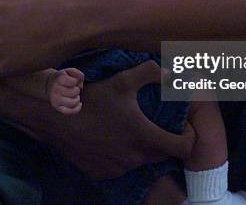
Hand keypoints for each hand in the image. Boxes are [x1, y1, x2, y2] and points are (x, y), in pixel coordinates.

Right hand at [45, 61, 194, 179]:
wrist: (56, 117)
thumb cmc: (93, 98)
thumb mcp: (123, 80)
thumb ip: (151, 73)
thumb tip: (172, 73)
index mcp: (145, 137)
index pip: (184, 148)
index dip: (189, 137)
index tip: (183, 127)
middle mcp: (135, 158)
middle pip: (162, 155)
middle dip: (164, 141)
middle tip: (154, 124)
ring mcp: (117, 169)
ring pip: (139, 161)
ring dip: (140, 148)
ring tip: (128, 130)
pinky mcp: (101, 173)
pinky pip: (119, 167)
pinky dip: (120, 156)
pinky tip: (110, 140)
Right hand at [48, 68, 83, 114]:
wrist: (49, 84)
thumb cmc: (63, 78)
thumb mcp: (69, 72)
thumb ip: (77, 73)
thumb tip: (80, 82)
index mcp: (58, 78)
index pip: (73, 82)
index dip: (76, 81)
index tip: (73, 81)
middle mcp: (55, 89)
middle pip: (74, 92)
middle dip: (77, 90)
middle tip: (73, 88)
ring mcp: (55, 99)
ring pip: (73, 103)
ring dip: (77, 99)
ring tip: (75, 96)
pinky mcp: (57, 107)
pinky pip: (70, 111)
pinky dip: (77, 108)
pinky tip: (79, 104)